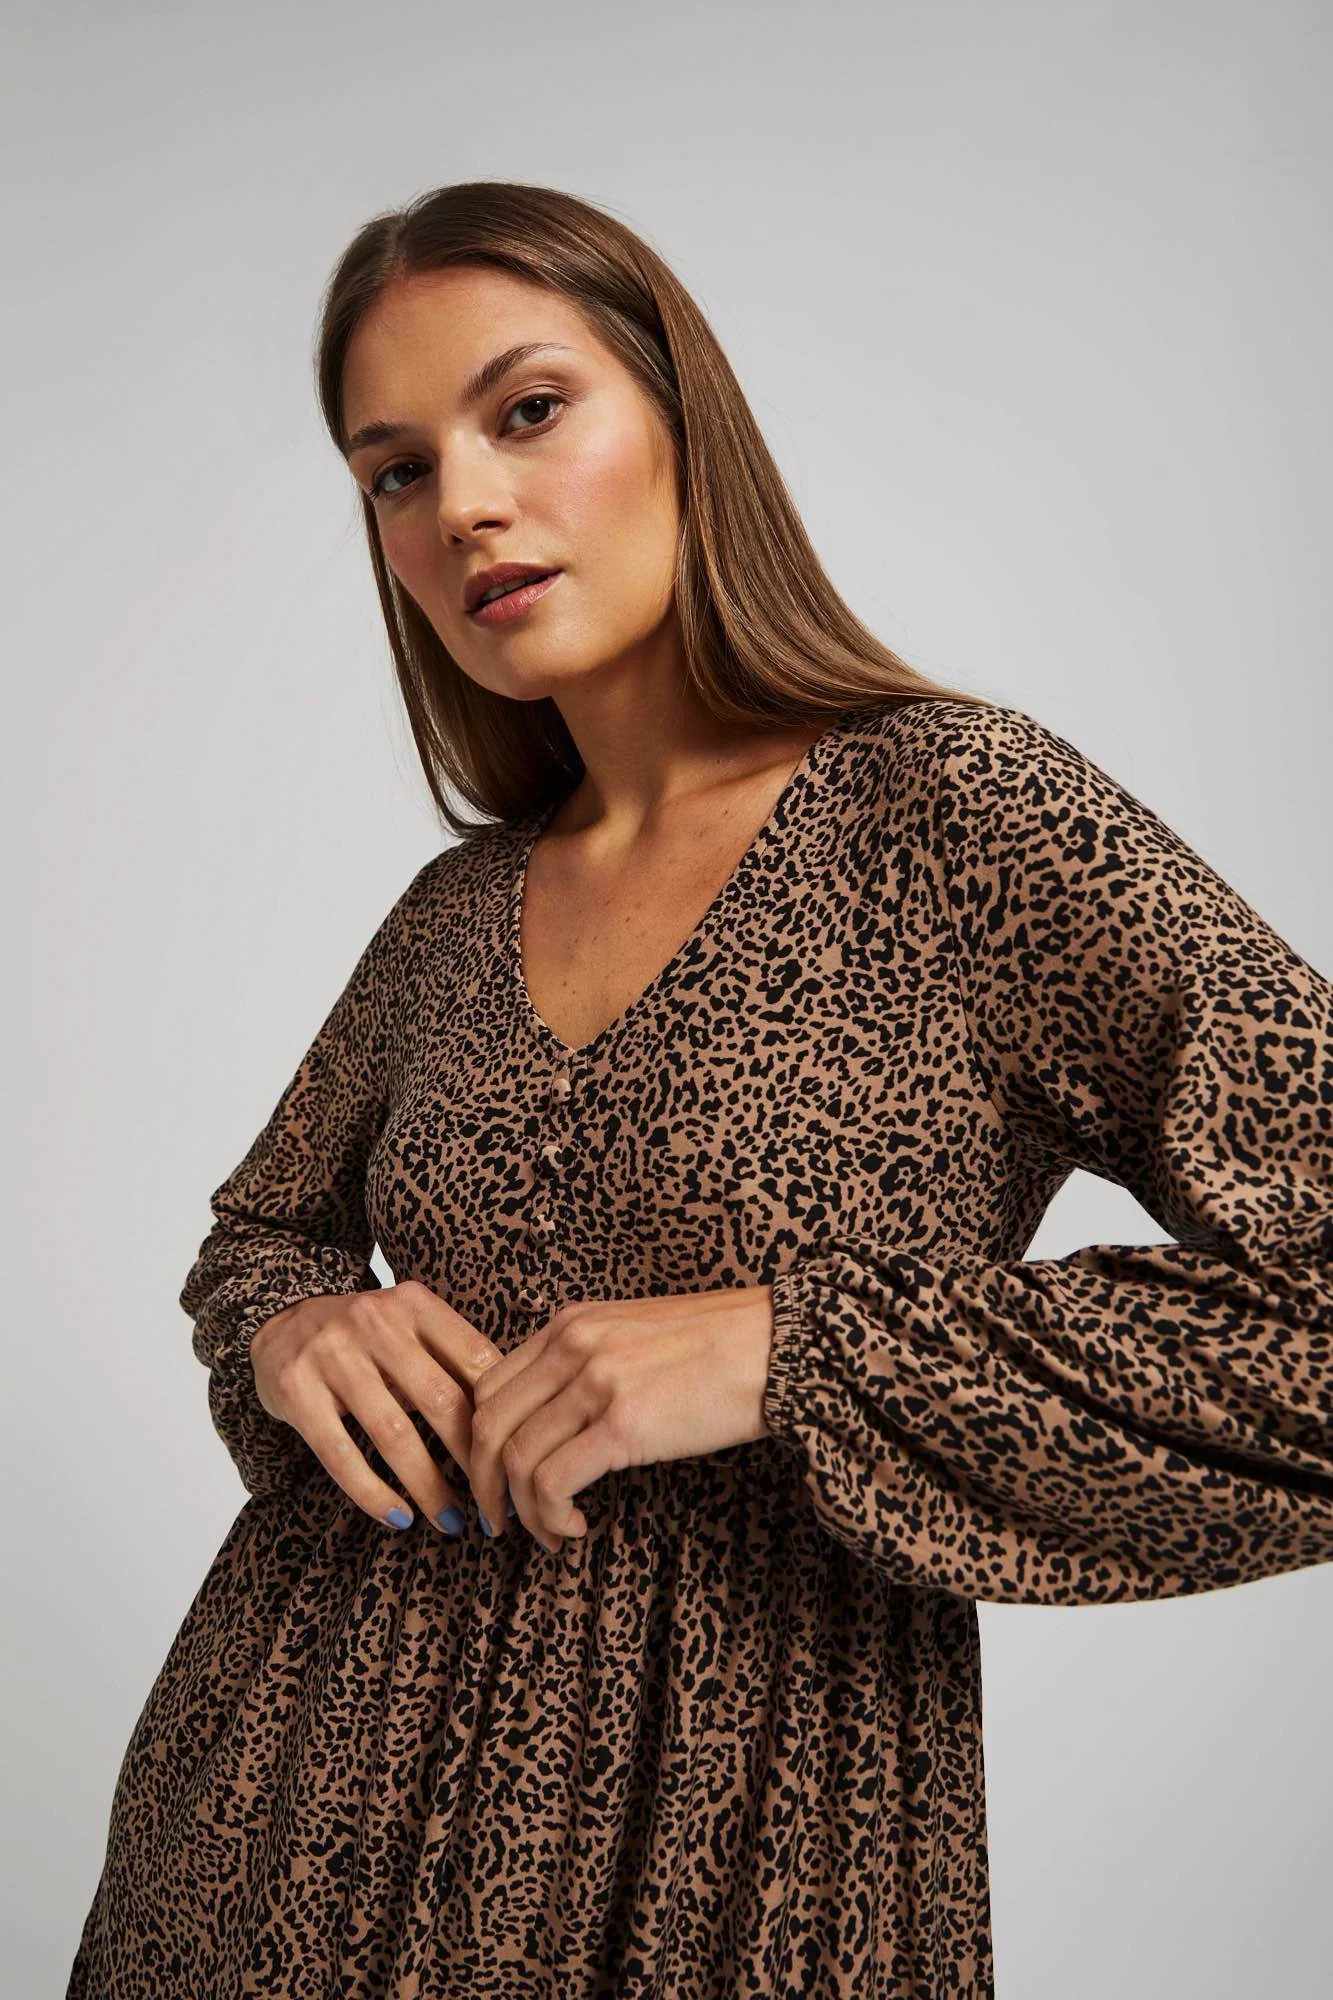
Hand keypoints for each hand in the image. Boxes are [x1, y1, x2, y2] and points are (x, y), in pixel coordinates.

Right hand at [249, 1280, 504, 1534]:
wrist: (281, 1319)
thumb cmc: (367, 1337)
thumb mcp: (411, 1328)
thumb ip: (454, 1360)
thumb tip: (516, 1423)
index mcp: (416, 1304)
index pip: (477, 1359)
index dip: (503, 1414)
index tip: (519, 1458)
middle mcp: (375, 1321)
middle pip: (441, 1400)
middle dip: (473, 1460)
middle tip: (494, 1504)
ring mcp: (332, 1354)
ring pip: (393, 1434)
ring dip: (429, 1487)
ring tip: (453, 1522)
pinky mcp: (295, 1390)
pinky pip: (340, 1453)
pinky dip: (373, 1493)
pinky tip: (400, 1517)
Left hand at [468, 1285, 775, 1555]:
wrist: (780, 1346)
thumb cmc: (722, 1347)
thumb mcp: (637, 1335)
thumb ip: (590, 1362)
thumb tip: (560, 1421)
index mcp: (572, 1322)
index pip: (491, 1386)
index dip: (481, 1443)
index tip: (497, 1480)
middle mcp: (572, 1344)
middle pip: (487, 1423)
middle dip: (484, 1483)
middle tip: (500, 1520)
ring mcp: (594, 1382)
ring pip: (514, 1458)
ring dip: (522, 1510)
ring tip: (550, 1534)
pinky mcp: (622, 1424)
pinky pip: (552, 1481)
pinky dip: (552, 1515)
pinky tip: (578, 1526)